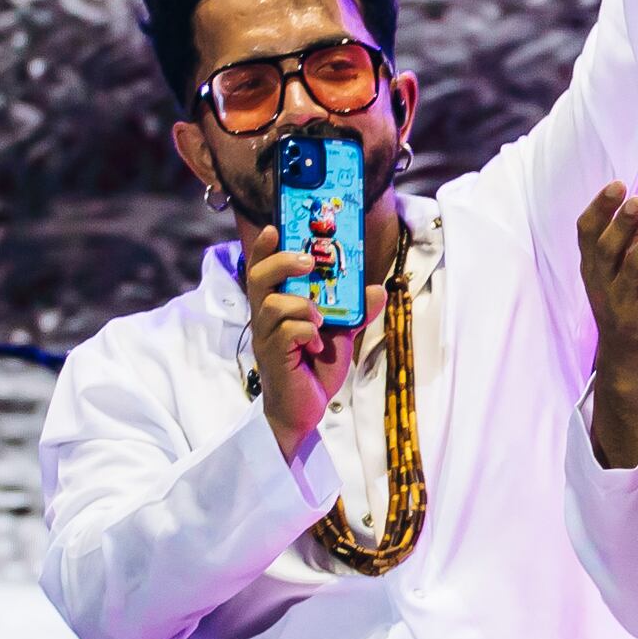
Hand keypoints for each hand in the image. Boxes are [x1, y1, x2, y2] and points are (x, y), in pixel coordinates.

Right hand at [240, 230, 351, 452]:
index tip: (275, 227)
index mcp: (276, 308)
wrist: (305, 411)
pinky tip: (316, 347)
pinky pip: (288, 332)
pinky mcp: (274, 357)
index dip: (263, 248)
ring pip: (273, 304)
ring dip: (303, 306)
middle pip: (258, 278)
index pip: (262, 271)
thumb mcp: (341, 335)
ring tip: (321, 320)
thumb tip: (379, 288)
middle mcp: (264, 320)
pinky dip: (307, 332)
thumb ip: (355, 310)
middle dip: (281, 263)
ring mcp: (266, 338)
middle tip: (306, 260)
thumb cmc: (315, 370)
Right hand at [577, 186, 637, 460]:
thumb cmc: (626, 305)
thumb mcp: (623, 269)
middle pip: (607, 249)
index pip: (586, 233)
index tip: (618, 184)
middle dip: (622, 222)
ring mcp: (622, 303)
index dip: (600, 207)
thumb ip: (636, 235)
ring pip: (633, 269)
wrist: (628, 361)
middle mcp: (602, 284)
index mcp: (593, 268)